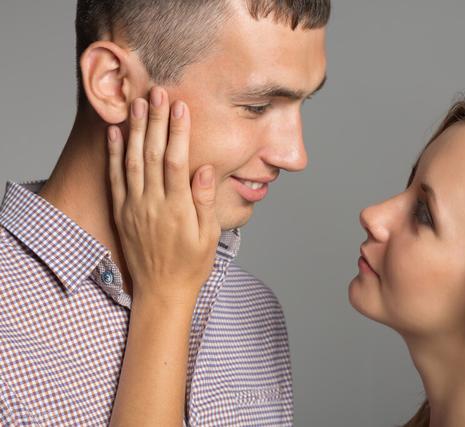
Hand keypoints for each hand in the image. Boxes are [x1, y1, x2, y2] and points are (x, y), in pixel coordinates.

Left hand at [107, 86, 220, 306]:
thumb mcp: (208, 237)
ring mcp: (133, 208)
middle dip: (154, 121)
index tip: (181, 107)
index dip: (177, 132)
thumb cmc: (191, 264)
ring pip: (131, 161)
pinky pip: (115, 179)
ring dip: (133, 130)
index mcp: (177, 209)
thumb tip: (205, 170)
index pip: (176, 162)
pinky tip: (115, 133)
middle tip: (157, 93)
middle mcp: (152, 205)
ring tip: (136, 103)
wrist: (162, 292)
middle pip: (151, 155)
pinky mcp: (122, 212)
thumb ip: (205, 202)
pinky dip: (113, 154)